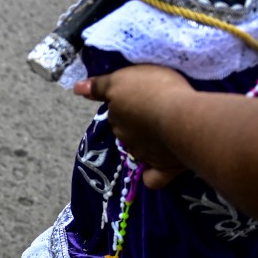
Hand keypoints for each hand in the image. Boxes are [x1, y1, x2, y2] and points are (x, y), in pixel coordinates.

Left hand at [74, 66, 191, 188]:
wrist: (181, 117)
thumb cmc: (155, 90)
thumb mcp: (123, 79)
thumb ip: (100, 86)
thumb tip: (77, 89)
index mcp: (116, 115)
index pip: (116, 111)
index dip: (130, 102)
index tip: (143, 96)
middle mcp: (125, 137)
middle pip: (127, 131)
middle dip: (138, 123)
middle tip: (158, 110)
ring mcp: (143, 155)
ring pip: (140, 150)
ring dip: (148, 143)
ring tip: (167, 130)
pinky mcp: (163, 169)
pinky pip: (152, 178)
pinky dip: (152, 175)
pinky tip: (157, 168)